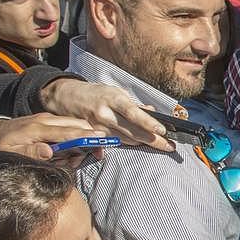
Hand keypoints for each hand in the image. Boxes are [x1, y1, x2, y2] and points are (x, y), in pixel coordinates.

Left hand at [0, 113, 104, 160]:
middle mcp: (44, 121)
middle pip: (76, 125)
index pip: (66, 132)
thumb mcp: (10, 152)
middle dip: (91, 137)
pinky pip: (68, 126)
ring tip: (78, 157)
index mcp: (36, 129)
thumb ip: (30, 152)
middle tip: (96, 154)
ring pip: (75, 124)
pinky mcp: (48, 121)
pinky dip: (76, 136)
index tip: (100, 141)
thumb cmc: (0, 146)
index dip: (85, 137)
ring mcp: (47, 119)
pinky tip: (72, 151)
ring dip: (84, 139)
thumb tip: (50, 151)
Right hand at [40, 78, 172, 150]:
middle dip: (154, 141)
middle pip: (133, 131)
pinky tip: (143, 145)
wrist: (69, 98)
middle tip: (170, 146)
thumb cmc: (97, 93)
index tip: (163, 130)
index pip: (133, 113)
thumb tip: (153, 112)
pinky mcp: (95, 136)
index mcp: (113, 99)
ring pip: (127, 140)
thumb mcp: (116, 92)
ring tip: (163, 147)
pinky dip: (132, 144)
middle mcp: (105, 114)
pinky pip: (117, 143)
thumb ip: (135, 104)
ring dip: (146, 144)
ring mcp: (99, 127)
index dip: (148, 123)